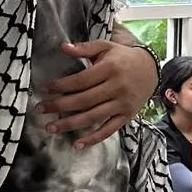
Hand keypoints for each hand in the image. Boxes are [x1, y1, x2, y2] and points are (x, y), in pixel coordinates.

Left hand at [40, 39, 158, 147]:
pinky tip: (78, 144)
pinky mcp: (126, 116)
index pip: (81, 80)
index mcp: (109, 69)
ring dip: (70, 124)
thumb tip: (63, 47)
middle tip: (40, 109)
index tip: (46, 88)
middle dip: (59, 106)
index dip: (62, 85)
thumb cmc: (123, 57)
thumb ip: (84, 48)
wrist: (151, 69)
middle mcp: (116, 87)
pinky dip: (94, 139)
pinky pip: (109, 130)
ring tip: (51, 128)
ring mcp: (122, 104)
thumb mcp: (106, 46)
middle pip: (83, 100)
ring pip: (93, 117)